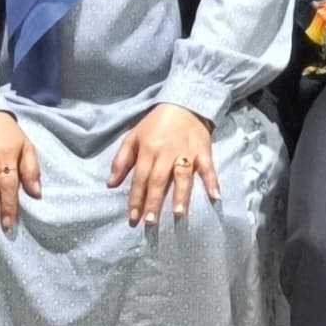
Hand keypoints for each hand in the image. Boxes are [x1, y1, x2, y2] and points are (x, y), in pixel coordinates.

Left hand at [108, 104, 215, 225]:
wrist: (184, 103)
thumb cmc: (156, 123)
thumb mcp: (133, 136)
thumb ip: (121, 161)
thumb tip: (111, 184)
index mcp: (148, 150)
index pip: (140, 177)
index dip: (136, 198)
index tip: (133, 217)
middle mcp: (166, 153)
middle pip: (159, 180)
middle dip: (154, 202)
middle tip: (151, 222)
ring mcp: (186, 153)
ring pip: (183, 176)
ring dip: (181, 195)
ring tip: (179, 214)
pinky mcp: (203, 151)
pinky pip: (208, 168)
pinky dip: (212, 182)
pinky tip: (215, 197)